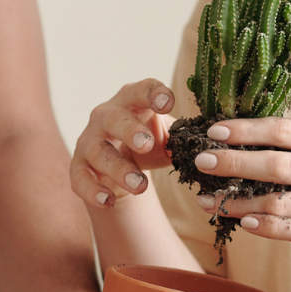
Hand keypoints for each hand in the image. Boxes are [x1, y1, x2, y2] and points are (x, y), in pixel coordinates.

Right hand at [70, 79, 175, 208]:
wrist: (123, 167)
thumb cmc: (150, 142)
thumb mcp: (167, 137)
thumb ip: (184, 138)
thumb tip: (212, 147)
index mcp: (132, 101)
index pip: (142, 90)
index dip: (154, 94)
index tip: (168, 102)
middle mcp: (106, 116)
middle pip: (114, 118)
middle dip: (130, 131)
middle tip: (146, 144)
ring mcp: (89, 141)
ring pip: (98, 152)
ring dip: (119, 169)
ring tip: (141, 186)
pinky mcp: (79, 166)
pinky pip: (80, 178)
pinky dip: (93, 191)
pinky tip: (109, 200)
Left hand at [194, 118, 290, 257]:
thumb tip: (240, 136)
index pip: (282, 131)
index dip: (245, 131)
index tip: (215, 131)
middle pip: (275, 165)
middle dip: (233, 163)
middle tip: (202, 162)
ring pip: (278, 202)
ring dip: (238, 203)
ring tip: (209, 201)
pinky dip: (265, 227)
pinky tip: (244, 223)